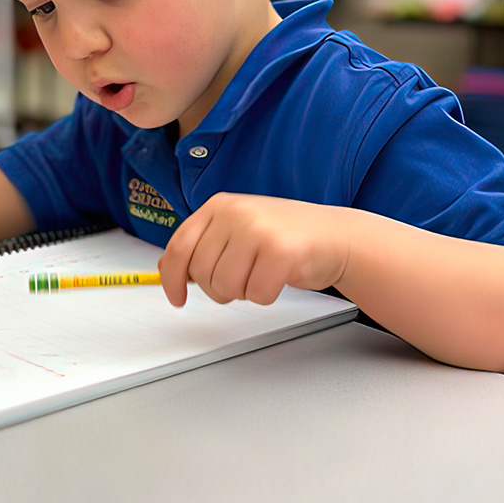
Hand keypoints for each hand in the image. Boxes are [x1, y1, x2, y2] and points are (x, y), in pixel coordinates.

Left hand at [158, 193, 351, 306]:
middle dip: (219, 288)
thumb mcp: (236, 230)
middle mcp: (235, 212)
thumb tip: (166, 267)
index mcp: (219, 205)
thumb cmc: (285, 236)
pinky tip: (279, 277)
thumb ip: (203, 244)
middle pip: (202, 273)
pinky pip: (256, 294)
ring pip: (226, 286)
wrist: (336, 235)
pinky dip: (267, 295)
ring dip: (243, 291)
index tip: (176, 297)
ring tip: (261, 273)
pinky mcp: (280, 250)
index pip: (180, 246)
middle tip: (244, 276)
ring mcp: (257, 229)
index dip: (172, 278)